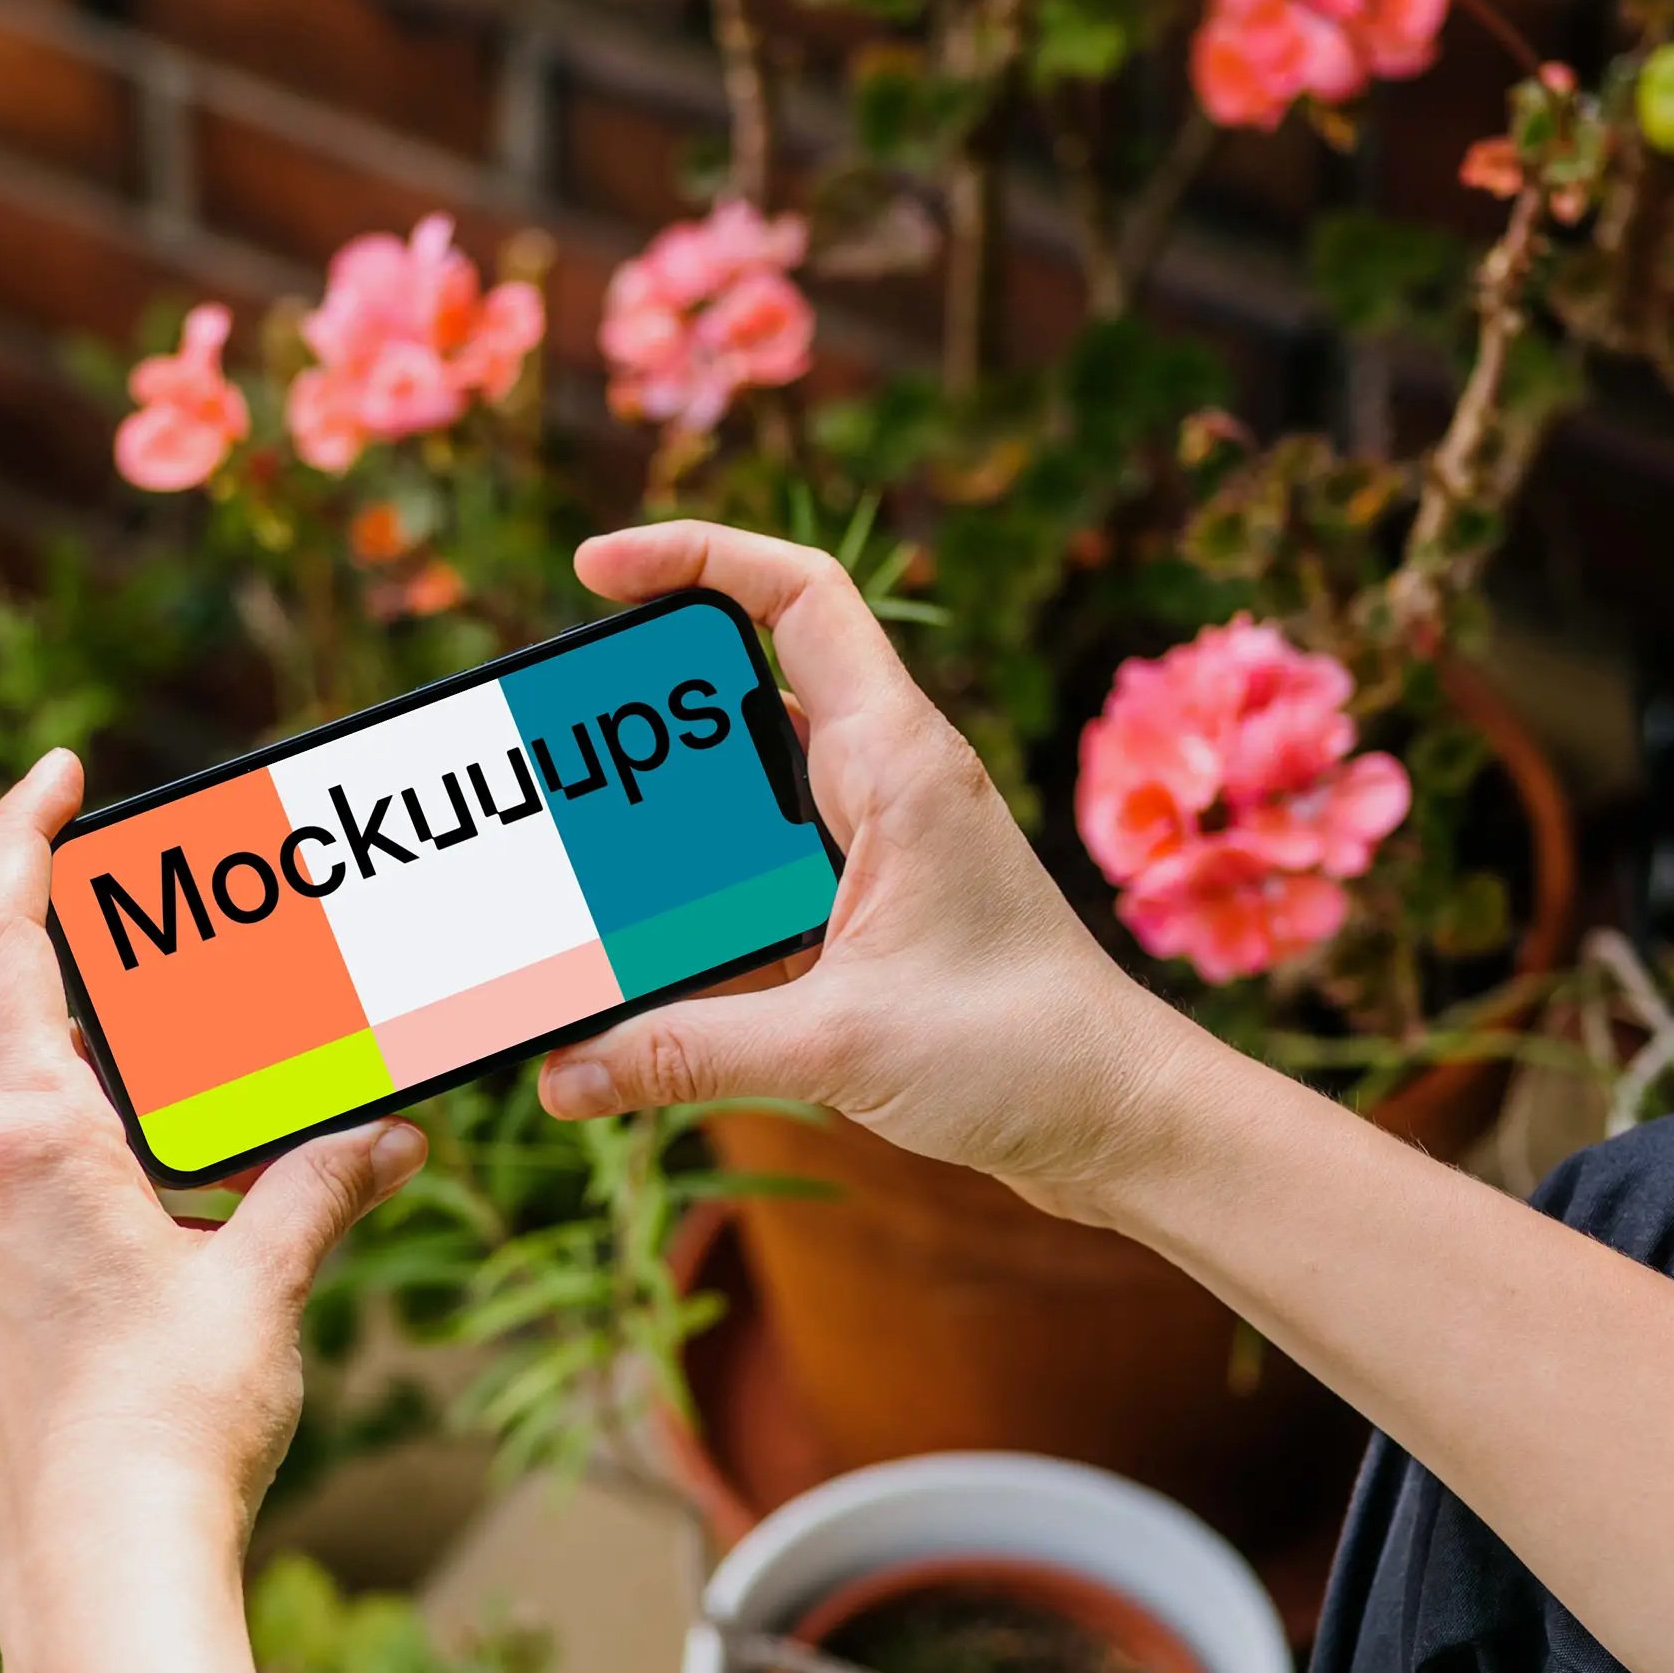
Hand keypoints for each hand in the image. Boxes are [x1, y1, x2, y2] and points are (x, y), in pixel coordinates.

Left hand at [0, 750, 425, 1626]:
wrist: (96, 1577)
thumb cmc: (169, 1426)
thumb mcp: (264, 1283)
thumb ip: (320, 1186)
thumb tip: (388, 1138)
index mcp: (22, 1135)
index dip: (19, 835)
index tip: (59, 773)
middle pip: (40, 1040)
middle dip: (142, 1027)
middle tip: (229, 1011)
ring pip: (42, 1136)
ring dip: (136, 1130)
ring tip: (237, 1174)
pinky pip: (31, 1207)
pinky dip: (107, 1195)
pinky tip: (187, 1250)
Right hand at [535, 523, 1195, 1220]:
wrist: (1120, 1118)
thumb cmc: (1027, 1051)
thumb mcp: (841, 1046)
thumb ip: (692, 1053)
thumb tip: (567, 1071)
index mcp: (900, 762)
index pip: (800, 595)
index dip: (697, 555)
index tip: (597, 569)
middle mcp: (889, 782)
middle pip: (745, 693)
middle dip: (644, 712)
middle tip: (553, 748)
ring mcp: (880, 846)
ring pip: (745, 791)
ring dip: (665, 814)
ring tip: (573, 849)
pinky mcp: (870, 912)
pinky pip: (760, 873)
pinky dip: (697, 896)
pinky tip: (637, 949)